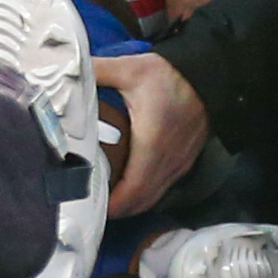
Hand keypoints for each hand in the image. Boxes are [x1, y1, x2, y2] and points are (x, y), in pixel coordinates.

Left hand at [94, 50, 208, 216]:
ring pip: (154, 197)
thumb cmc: (170, 75)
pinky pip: (163, 187)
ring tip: (106, 199)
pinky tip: (128, 186)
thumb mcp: (130, 68)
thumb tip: (68, 71)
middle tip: (91, 204)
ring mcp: (178, 163)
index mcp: (151, 144)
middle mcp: (167, 160)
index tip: (91, 203)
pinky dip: (145, 194)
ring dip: (131, 203)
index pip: (132, 190)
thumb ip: (97, 71)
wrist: (209, 76)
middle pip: (141, 201)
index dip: (113, 204)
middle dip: (117, 208)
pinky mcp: (184, 161)